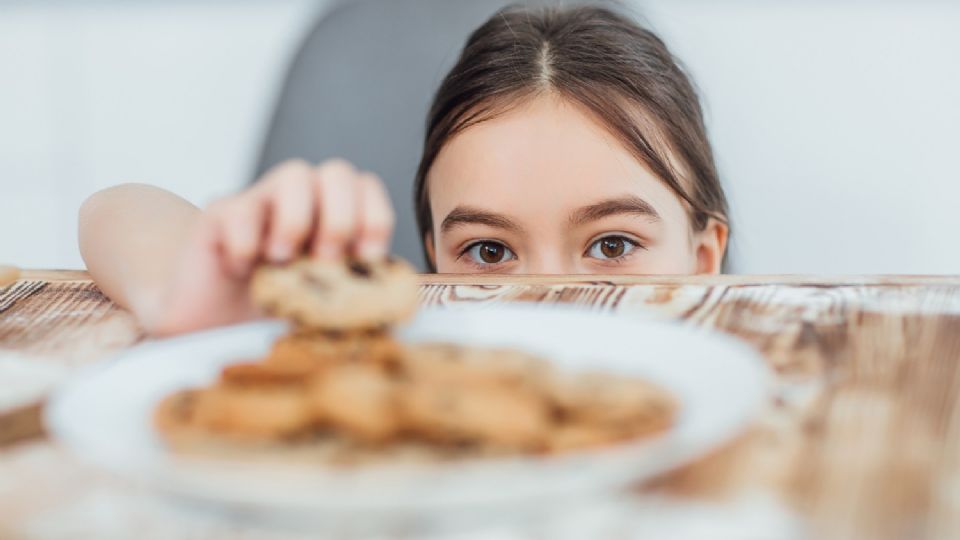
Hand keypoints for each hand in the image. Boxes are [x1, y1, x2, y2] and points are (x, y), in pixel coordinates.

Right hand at [145, 159, 395, 335]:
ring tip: (283, 261)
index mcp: (331, 218)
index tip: (368, 258)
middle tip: (325, 260)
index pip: (367, 189)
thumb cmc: (272, 311)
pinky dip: (247, 243)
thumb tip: (393, 305)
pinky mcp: (218, 215)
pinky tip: (242, 271)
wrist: (208, 324)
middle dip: (341, 217)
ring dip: (297, 220)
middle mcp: (300, 201)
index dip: (375, 218)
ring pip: (295, 173)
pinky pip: (240, 208)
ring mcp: (260, 202)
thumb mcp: (320, 306)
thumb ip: (353, 297)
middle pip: (337, 172)